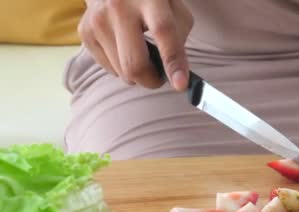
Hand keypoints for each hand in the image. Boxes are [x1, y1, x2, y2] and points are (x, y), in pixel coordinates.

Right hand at [78, 0, 192, 90]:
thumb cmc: (151, 0)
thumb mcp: (173, 7)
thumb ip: (179, 35)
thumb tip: (176, 73)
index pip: (163, 31)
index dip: (173, 61)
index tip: (181, 85)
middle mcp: (119, 7)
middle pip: (134, 64)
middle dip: (152, 81)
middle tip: (160, 77)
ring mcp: (98, 19)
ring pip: (122, 72)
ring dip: (137, 74)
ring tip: (142, 55)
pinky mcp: (85, 31)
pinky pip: (108, 69)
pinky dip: (121, 68)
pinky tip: (124, 49)